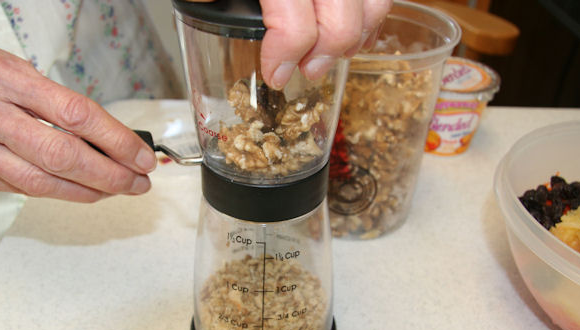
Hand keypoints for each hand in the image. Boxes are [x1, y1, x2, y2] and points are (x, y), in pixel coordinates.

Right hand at [0, 48, 156, 202]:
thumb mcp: (18, 72)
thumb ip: (57, 102)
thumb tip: (113, 136)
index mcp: (10, 80)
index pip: (78, 115)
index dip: (118, 141)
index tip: (143, 157)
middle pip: (63, 156)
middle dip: (110, 176)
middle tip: (139, 183)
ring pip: (41, 182)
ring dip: (89, 192)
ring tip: (119, 190)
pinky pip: (22, 189)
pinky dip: (59, 193)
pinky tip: (82, 190)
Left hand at [185, 0, 391, 88]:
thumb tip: (207, 2)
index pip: (296, 24)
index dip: (285, 55)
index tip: (274, 73)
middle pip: (341, 21)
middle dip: (325, 54)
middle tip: (307, 70)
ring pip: (372, 3)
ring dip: (355, 36)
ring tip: (334, 52)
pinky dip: (372, 11)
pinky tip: (356, 26)